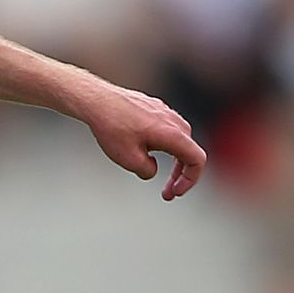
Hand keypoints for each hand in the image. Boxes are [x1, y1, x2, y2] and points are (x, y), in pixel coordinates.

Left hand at [84, 83, 208, 200]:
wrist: (96, 100)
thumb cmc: (112, 126)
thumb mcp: (130, 160)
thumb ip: (148, 171)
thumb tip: (151, 169)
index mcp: (173, 134)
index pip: (197, 160)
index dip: (190, 180)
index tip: (176, 191)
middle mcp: (173, 121)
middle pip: (188, 151)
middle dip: (180, 175)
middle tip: (168, 192)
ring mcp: (164, 112)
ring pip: (178, 140)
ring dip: (171, 160)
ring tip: (152, 170)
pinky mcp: (154, 107)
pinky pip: (166, 130)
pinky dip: (162, 146)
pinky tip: (144, 150)